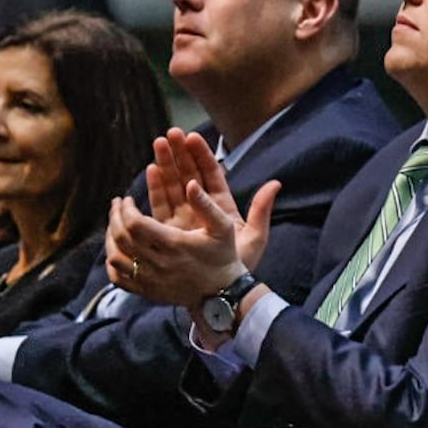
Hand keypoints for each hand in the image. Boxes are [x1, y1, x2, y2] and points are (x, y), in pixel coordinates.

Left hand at [105, 175, 270, 306]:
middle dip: (115, 217)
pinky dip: (112, 263)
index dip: (126, 209)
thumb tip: (191, 183)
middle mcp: (159, 263)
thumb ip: (206, 204)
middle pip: (121, 238)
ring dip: (110, 238)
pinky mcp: (147, 291)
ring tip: (115, 224)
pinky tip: (116, 249)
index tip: (128, 199)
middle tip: (117, 204)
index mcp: (174, 244)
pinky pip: (118, 279)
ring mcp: (151, 280)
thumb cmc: (223, 257)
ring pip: (115, 258)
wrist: (223, 294)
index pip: (135, 224)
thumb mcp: (223, 227)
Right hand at [146, 129, 276, 270]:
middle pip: (189, 175)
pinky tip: (151, 170)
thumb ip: (261, 210)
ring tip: (157, 144)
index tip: (193, 137)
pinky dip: (156, 188)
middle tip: (170, 134)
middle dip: (179, 154)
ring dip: (165, 165)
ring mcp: (184, 219)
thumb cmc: (239, 267)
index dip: (202, 156)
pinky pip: (161, 205)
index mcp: (222, 208)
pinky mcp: (170, 230)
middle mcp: (201, 210)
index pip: (212, 175)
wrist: (220, 293)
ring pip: (173, 186)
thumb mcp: (255, 238)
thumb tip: (276, 183)